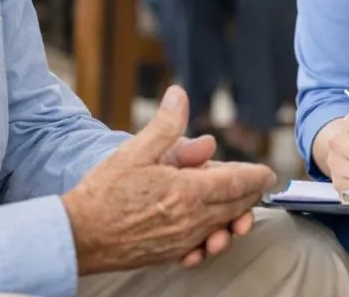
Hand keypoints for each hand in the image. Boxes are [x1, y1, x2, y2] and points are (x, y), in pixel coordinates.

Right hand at [61, 86, 276, 274]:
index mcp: (188, 192)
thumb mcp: (136, 150)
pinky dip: (213, 235)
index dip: (256, 177)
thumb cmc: (105, 191)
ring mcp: (183, 241)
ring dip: (235, 216)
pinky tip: (210, 229)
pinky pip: (204, 245)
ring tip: (239, 207)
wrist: (80, 235)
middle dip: (250, 195)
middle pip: (235, 207)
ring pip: (222, 227)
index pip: (237, 183)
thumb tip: (180, 95)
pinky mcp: (171, 253)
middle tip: (258, 184)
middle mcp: (192, 220)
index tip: (268, 173)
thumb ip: (165, 125)